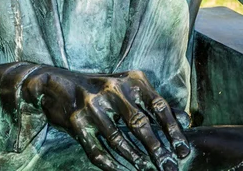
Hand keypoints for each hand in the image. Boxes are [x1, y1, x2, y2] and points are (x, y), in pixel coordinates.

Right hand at [22, 67, 189, 170]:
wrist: (57, 83)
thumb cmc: (100, 88)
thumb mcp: (127, 88)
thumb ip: (154, 103)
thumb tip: (186, 120)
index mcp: (129, 80)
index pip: (158, 106)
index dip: (173, 130)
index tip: (183, 150)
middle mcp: (112, 89)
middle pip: (140, 124)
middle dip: (158, 150)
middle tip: (171, 168)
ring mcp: (93, 105)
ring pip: (119, 140)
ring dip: (136, 159)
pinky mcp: (77, 122)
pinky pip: (97, 150)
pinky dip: (111, 165)